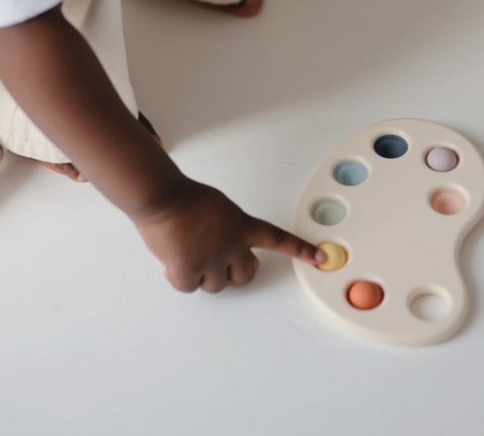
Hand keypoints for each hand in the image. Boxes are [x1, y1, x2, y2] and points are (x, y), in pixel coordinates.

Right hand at [135, 176, 323, 292]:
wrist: (162, 197)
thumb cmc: (187, 198)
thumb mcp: (222, 210)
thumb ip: (235, 232)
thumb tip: (245, 259)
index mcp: (242, 226)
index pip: (279, 238)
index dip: (300, 249)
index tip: (320, 257)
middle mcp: (232, 245)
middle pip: (245, 275)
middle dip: (231, 272)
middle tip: (215, 260)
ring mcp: (211, 259)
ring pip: (216, 285)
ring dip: (203, 275)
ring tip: (188, 253)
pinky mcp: (188, 270)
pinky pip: (189, 287)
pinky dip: (179, 278)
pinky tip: (173, 261)